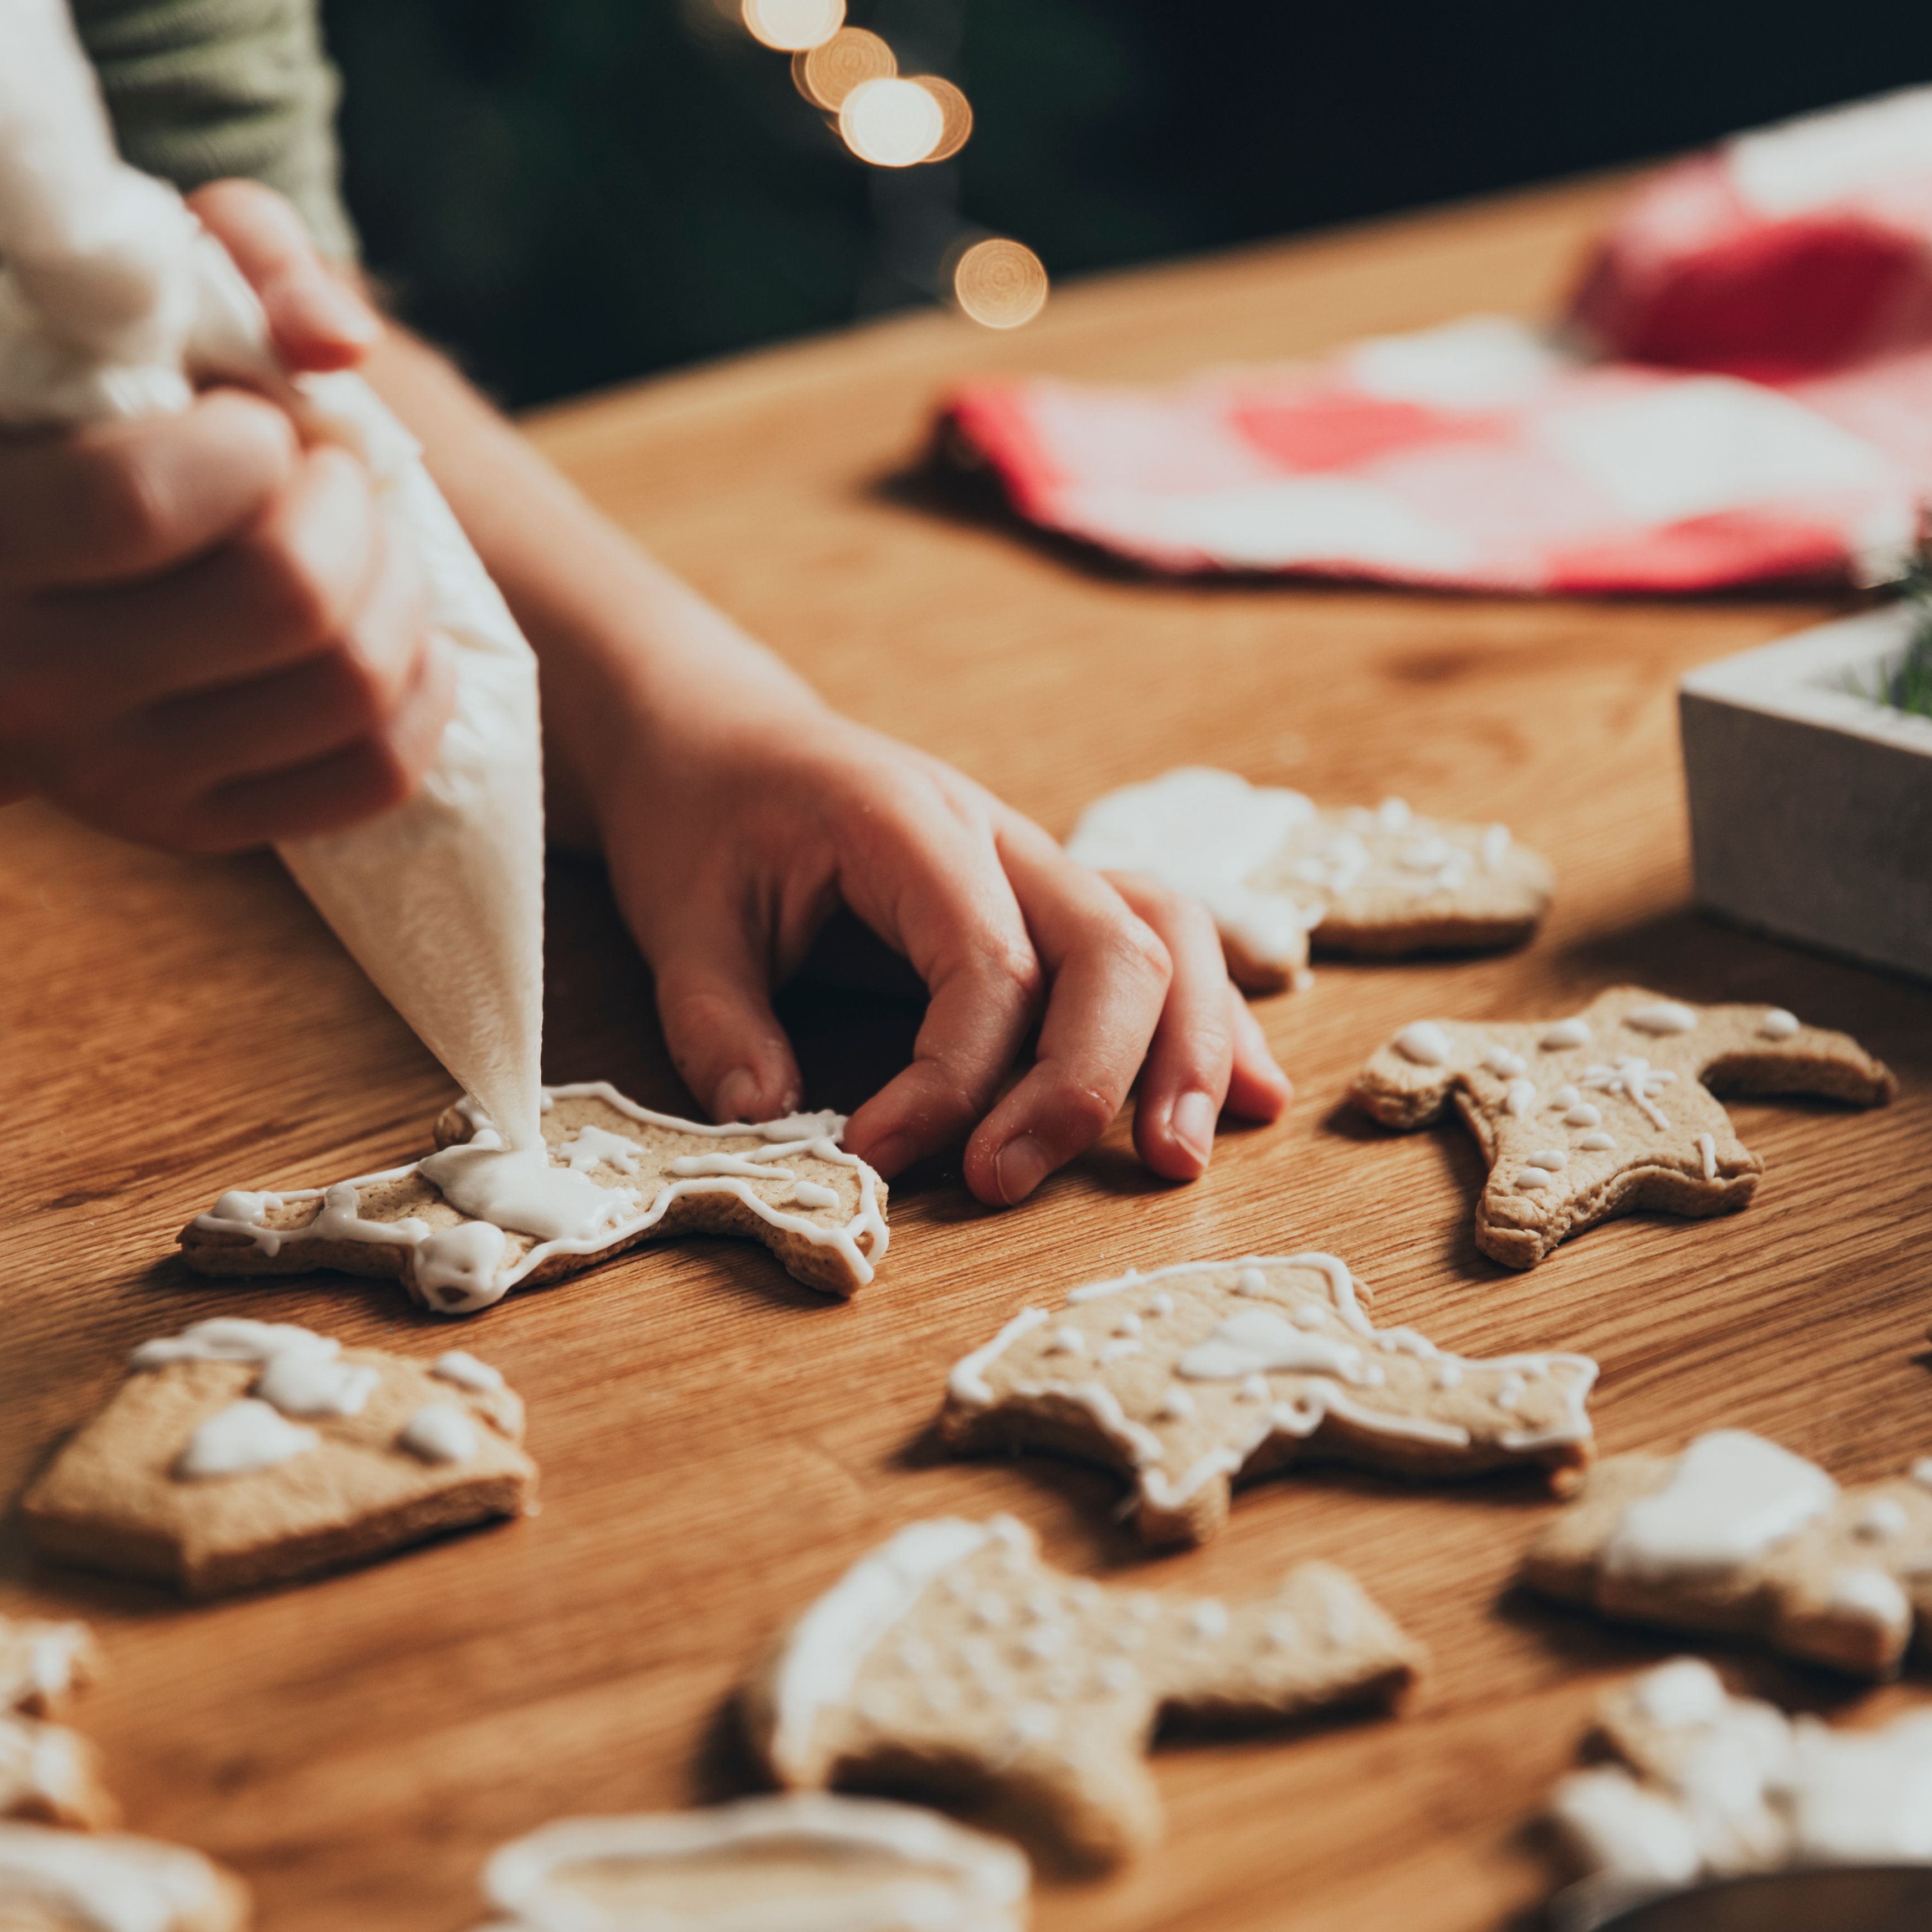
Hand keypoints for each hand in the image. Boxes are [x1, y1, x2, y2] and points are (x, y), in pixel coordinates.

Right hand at [0, 183, 451, 852]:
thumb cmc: (59, 422)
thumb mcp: (115, 302)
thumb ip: (239, 254)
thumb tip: (342, 343)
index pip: (148, 501)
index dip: (253, 440)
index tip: (256, 417)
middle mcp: (37, 679)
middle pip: (289, 597)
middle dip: (349, 502)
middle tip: (323, 470)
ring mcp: (118, 776)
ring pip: (353, 681)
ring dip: (397, 579)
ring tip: (351, 535)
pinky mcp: (195, 828)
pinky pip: (380, 768)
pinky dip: (419, 677)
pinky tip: (372, 616)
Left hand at [589, 703, 1291, 1202]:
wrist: (726, 747)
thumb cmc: (707, 827)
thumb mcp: (679, 921)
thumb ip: (716, 1025)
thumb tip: (769, 1126)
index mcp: (910, 826)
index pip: (987, 964)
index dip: (950, 1081)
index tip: (875, 1157)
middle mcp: (1001, 836)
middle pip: (1111, 948)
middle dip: (1085, 1081)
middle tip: (1008, 1184)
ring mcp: (1043, 863)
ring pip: (1168, 939)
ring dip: (1186, 1052)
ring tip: (1175, 1159)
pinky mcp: (1056, 899)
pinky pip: (1167, 946)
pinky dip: (1214, 1022)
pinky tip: (1252, 1097)